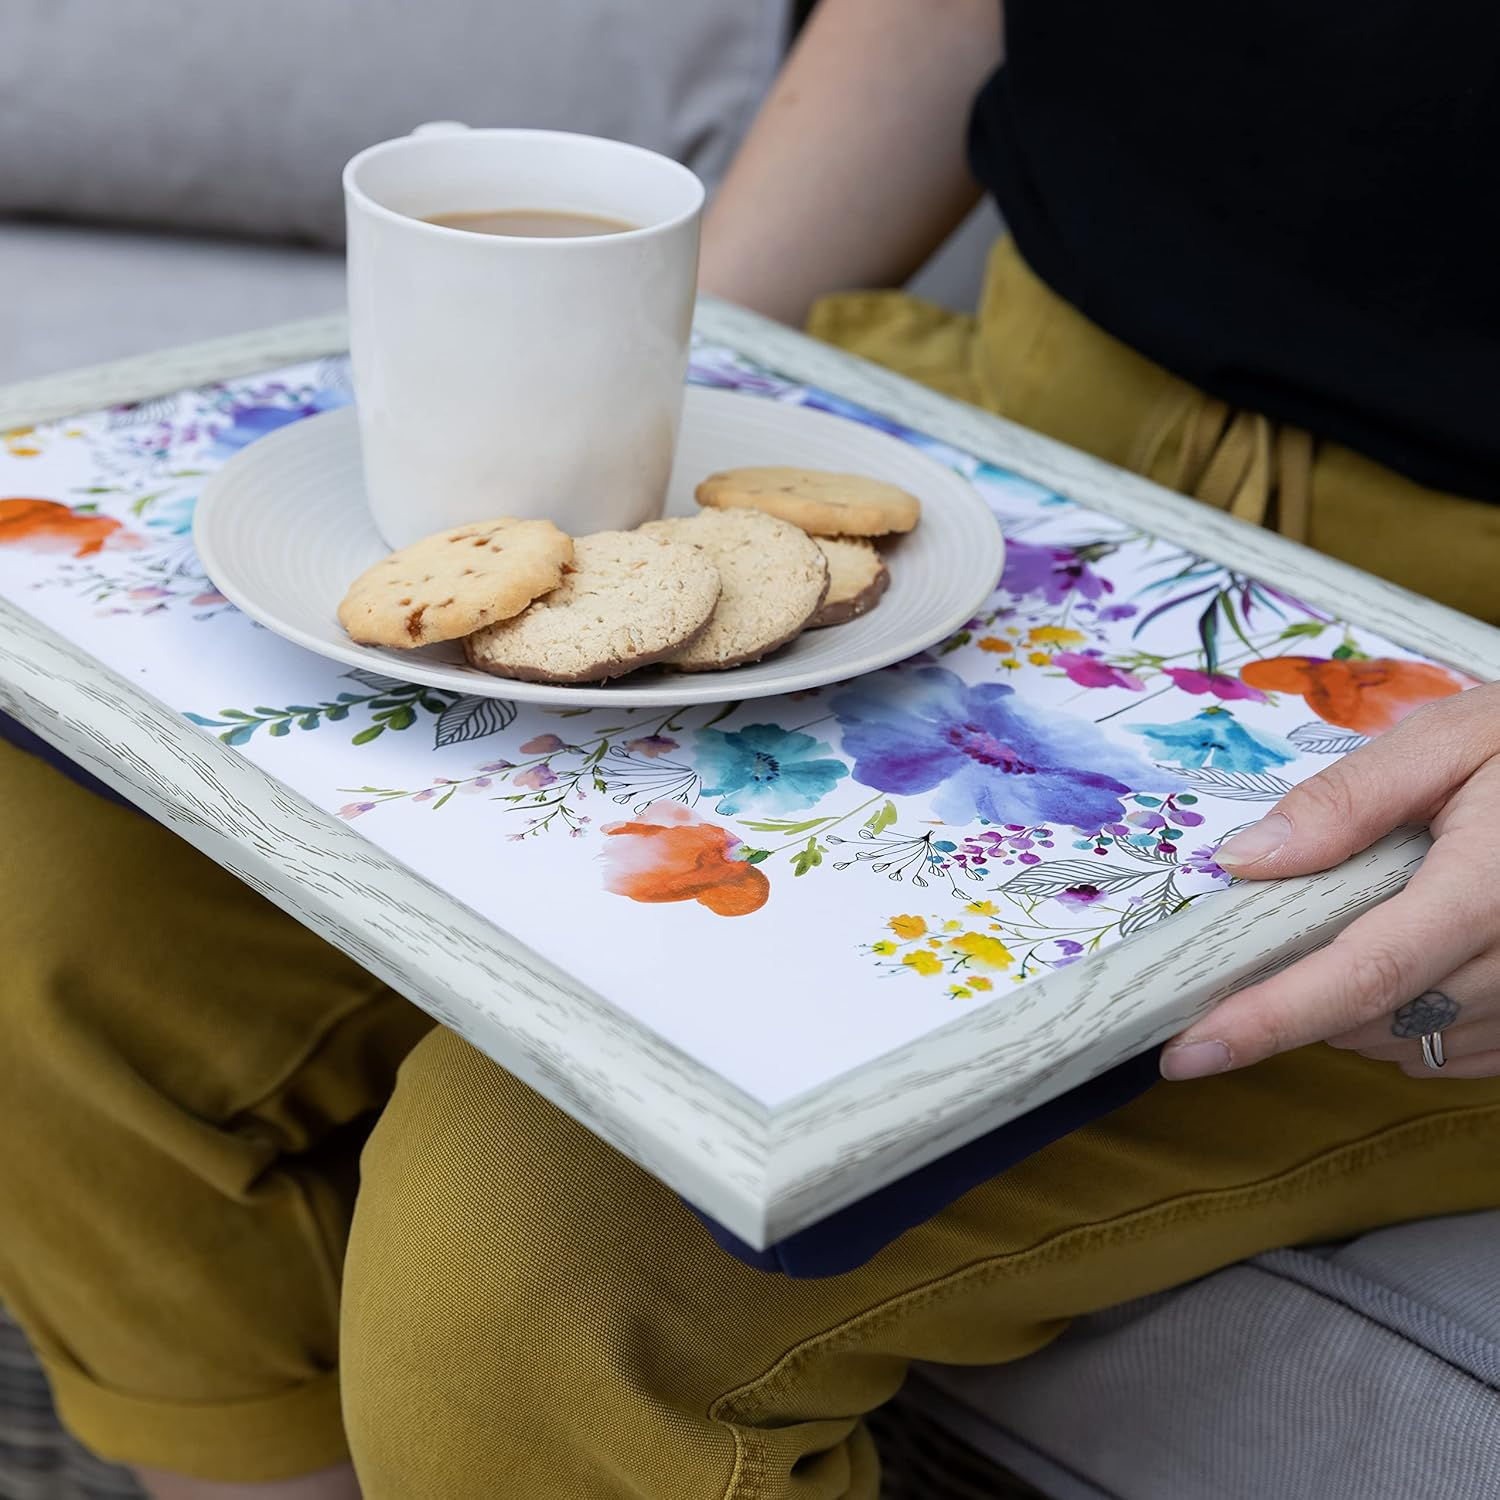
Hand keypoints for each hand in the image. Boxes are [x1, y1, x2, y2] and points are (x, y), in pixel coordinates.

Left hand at [1160, 681, 1499, 1080]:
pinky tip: (1406, 957)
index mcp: (1489, 891)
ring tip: (1354, 923)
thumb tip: (1246, 859)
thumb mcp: (1449, 741)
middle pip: (1374, 1017)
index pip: (1362, 975)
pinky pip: (1452, 1050)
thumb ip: (1347, 801)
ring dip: (1353, 1007)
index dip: (1267, 1019)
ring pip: (1408, 1041)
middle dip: (1297, 994)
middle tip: (1261, 939)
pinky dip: (1405, 1017)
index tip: (1187, 1051)